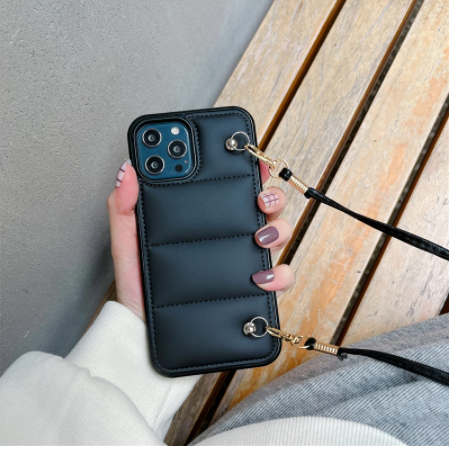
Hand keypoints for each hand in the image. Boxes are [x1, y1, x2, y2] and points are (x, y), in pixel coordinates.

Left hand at [107, 160, 294, 320]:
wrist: (146, 334)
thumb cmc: (139, 287)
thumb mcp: (128, 244)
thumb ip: (124, 209)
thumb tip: (128, 171)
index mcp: (203, 220)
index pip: (229, 186)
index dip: (242, 166)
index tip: (243, 152)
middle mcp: (229, 237)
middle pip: (263, 205)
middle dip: (270, 193)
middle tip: (258, 195)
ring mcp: (243, 262)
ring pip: (279, 234)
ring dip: (278, 228)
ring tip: (260, 236)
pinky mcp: (252, 291)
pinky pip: (280, 279)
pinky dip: (281, 275)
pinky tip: (261, 277)